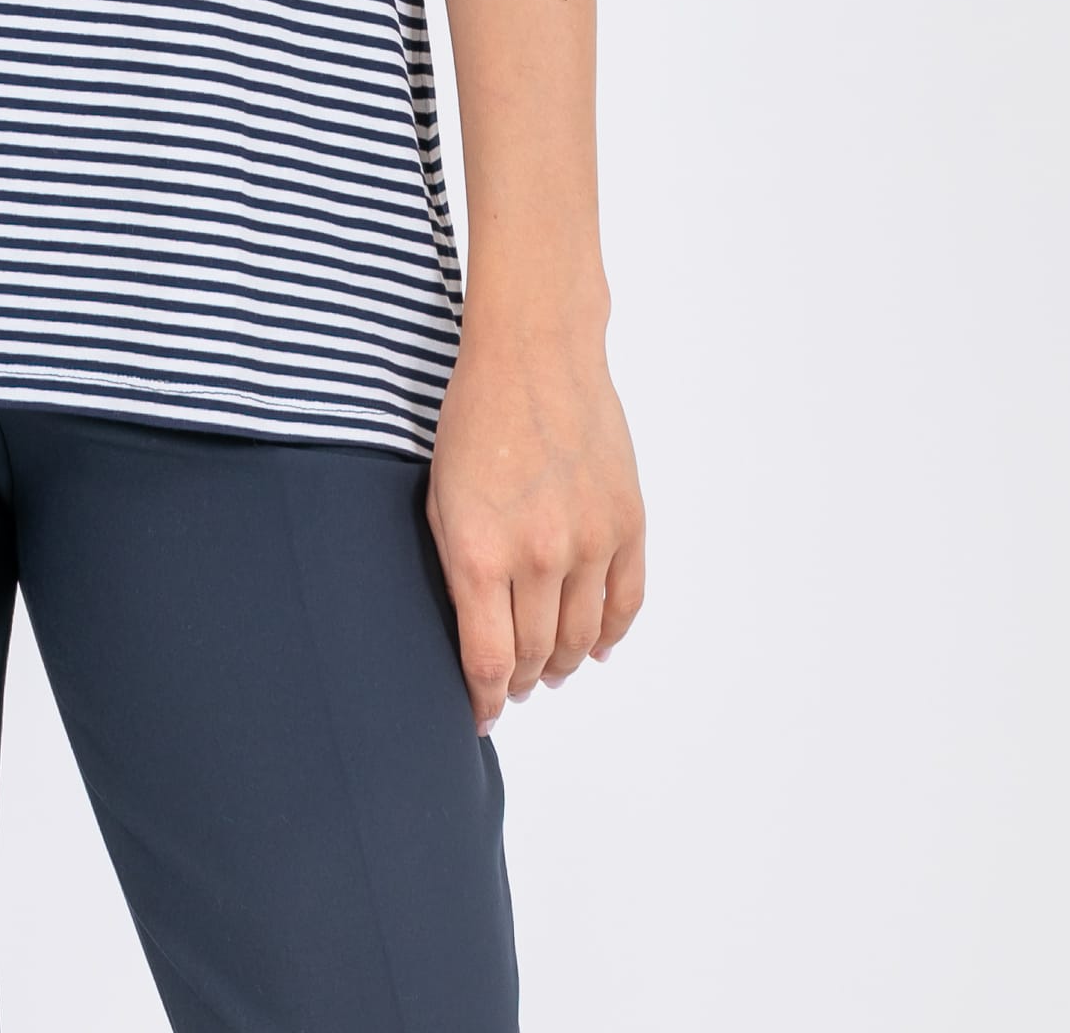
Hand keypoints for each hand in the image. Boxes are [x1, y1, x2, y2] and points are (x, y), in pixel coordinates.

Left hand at [424, 320, 645, 736]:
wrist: (534, 354)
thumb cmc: (473, 419)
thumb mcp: (440, 497)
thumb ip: (458, 570)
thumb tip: (474, 633)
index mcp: (481, 552)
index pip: (487, 661)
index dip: (483, 700)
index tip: (480, 715)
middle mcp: (540, 555)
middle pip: (533, 655)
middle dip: (518, 681)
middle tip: (510, 687)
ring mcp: (591, 541)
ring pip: (580, 639)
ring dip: (561, 663)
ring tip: (546, 669)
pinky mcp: (629, 523)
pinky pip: (625, 604)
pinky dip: (610, 635)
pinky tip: (593, 646)